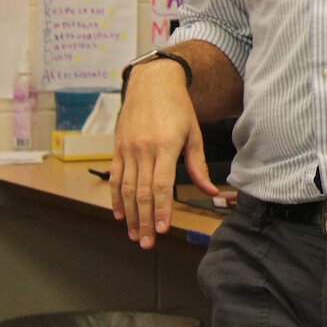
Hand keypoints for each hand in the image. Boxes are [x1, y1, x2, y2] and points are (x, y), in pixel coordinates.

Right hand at [109, 61, 217, 248]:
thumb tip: (211, 192)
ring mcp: (127, 149)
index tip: (163, 230)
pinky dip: (115, 198)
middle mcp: (144, 149)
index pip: (160, 185)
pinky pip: (115, 177)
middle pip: (141, 192)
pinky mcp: (117, 148)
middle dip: (145, 221)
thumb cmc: (178, 108)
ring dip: (130, 215)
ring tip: (135, 235)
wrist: (152, 83)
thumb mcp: (194, 134)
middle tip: (147, 243)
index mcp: (166, 146)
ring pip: (125, 189)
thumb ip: (199, 166)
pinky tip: (121, 215)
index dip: (160, 209)